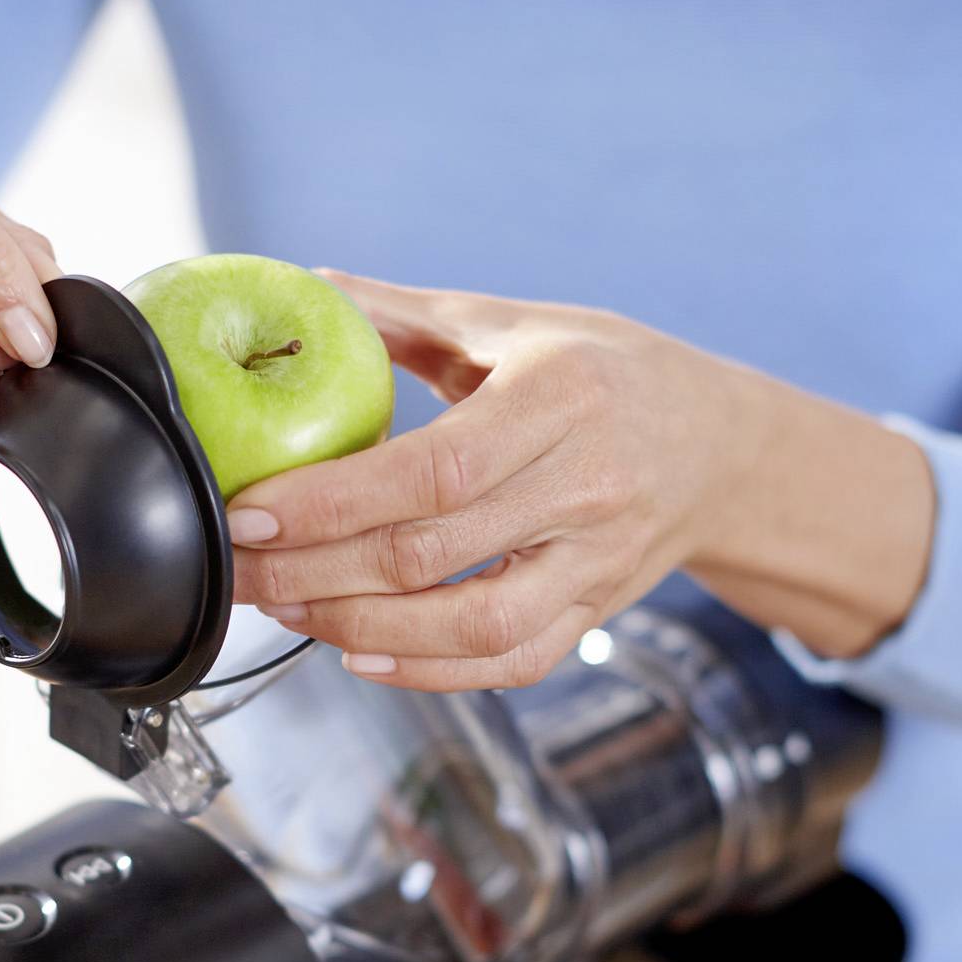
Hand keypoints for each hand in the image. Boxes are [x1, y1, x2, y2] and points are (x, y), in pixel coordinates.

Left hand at [227, 272, 936, 690]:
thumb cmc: (607, 371)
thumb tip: (303, 289)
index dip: (332, 502)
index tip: (252, 513)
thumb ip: (406, 313)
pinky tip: (359, 655)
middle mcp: (588, 486)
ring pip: (473, 627)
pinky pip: (512, 663)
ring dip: (362, 629)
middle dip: (318, 572)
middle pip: (434, 554)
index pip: (433, 469)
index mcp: (563, 397)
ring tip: (287, 609)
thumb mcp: (516, 322)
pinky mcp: (598, 611)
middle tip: (239, 570)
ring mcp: (598, 561)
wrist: (722, 443)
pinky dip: (430, 673)